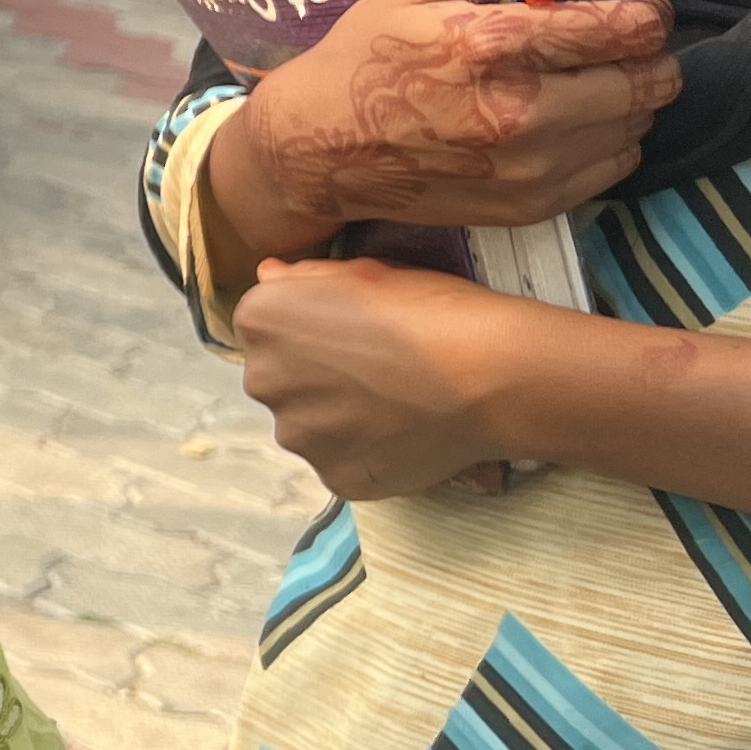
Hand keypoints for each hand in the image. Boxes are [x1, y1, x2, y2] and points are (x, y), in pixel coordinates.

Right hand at [205, 0, 674, 262]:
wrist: (319, 148)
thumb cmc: (367, 57)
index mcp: (492, 45)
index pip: (624, 30)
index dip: (647, 13)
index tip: (638, 9)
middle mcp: (522, 112)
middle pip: (649, 83)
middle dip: (646, 57)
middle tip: (616, 47)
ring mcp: (530, 168)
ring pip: (638, 127)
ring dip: (626, 100)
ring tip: (584, 85)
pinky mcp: (533, 206)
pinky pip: (613, 168)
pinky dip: (606, 141)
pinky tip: (566, 124)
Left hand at [236, 255, 553, 499]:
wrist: (489, 374)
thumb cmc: (430, 308)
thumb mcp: (365, 271)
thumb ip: (305, 278)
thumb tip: (269, 276)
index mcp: (261, 320)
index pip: (266, 328)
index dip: (312, 330)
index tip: (353, 331)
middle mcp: (263, 381)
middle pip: (281, 379)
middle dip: (317, 377)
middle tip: (377, 371)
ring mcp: (298, 437)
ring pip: (308, 426)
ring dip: (338, 419)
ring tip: (396, 406)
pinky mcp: (334, 478)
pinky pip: (341, 463)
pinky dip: (366, 453)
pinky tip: (403, 435)